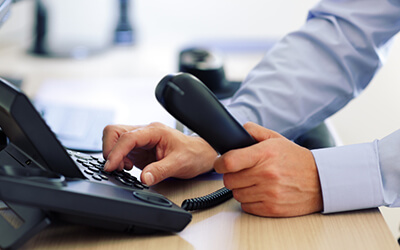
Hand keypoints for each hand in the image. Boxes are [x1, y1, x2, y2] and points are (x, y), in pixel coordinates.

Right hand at [102, 122, 217, 185]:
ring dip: (113, 155)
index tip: (111, 166)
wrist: (200, 155)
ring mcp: (140, 140)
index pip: (127, 137)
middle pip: (114, 131)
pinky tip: (128, 168)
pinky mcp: (139, 149)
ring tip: (124, 168)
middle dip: (109, 149)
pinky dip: (118, 159)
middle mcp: (145, 132)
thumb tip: (143, 178)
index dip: (116, 152)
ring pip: (115, 139)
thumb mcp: (179, 164)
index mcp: (154, 131)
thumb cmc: (193, 154)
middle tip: (115, 167)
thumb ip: (160, 170)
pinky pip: (120, 150)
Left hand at [214, 122, 322, 216]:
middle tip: (242, 173)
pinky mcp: (272, 208)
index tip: (220, 164)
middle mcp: (266, 174)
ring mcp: (269, 193)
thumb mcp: (277, 139)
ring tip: (254, 182)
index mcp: (265, 154)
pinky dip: (250, 201)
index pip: (229, 161)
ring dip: (241, 189)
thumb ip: (255, 132)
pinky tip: (260, 193)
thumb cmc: (296, 160)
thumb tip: (238, 130)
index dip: (220, 163)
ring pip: (236, 194)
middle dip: (232, 176)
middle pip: (229, 180)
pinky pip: (246, 207)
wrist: (321, 181)